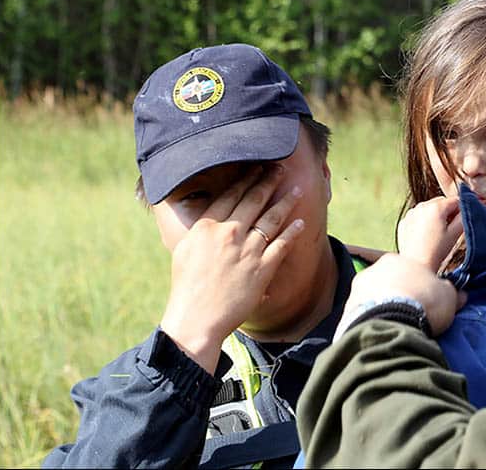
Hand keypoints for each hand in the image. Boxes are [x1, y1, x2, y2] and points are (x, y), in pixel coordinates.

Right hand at [160, 166, 304, 373]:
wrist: (197, 317)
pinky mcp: (262, 268)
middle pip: (253, 200)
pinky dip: (292, 231)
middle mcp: (229, 233)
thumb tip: (212, 220)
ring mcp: (247, 250)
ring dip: (285, 201)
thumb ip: (202, 231)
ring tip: (296, 190)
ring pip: (272, 218)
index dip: (247, 179)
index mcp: (208, 226)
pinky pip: (282, 244)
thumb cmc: (187, 287)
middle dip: (268, 181)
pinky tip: (300, 222)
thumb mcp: (185, 250)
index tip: (257, 167)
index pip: (231, 195)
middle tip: (280, 169)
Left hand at [343, 253, 465, 335]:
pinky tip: (380, 333)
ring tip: (394, 327)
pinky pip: (361, 315)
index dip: (417, 286)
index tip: (423, 301)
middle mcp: (373, 269)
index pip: (407, 270)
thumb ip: (451, 292)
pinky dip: (370, 322)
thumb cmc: (423, 302)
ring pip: (372, 298)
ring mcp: (357, 289)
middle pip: (387, 282)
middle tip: (408, 315)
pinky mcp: (347, 309)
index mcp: (397, 259)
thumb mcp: (447, 296)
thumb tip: (461, 294)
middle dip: (396, 296)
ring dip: (381, 309)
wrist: (390, 320)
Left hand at [398, 196, 463, 271]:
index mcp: (436, 208)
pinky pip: (418, 217)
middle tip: (451, 228)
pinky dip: (423, 222)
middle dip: (448, 212)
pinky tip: (426, 236)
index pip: (455, 200)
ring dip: (436, 216)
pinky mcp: (404, 222)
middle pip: (441, 203)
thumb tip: (466, 210)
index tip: (462, 220)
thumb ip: (464, 218)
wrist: (416, 265)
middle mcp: (421, 206)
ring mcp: (411, 214)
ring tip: (437, 234)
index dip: (462, 210)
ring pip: (429, 208)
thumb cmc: (435, 251)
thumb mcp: (455, 234)